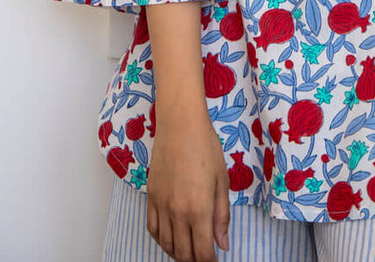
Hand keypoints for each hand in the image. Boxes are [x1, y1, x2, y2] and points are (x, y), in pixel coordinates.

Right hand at [146, 112, 230, 260]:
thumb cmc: (206, 148)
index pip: (203, 251)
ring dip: (178, 253)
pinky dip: (161, 240)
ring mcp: (162, 206)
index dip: (210, 261)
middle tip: (204, 256)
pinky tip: (170, 238)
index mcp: (199, 209)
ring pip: (166, 244)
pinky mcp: (151, 197)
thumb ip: (221, 215)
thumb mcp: (222, 180)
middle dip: (195, 260)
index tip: (215, 260)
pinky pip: (153, 229)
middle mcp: (178, 212)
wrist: (180, 125)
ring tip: (189, 251)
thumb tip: (222, 244)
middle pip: (183, 253)